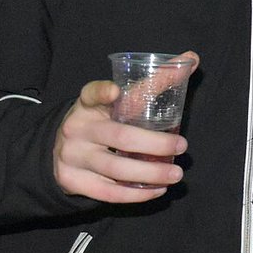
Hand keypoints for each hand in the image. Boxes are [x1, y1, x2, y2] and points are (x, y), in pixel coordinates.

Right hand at [52, 51, 197, 201]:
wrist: (60, 151)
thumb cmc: (102, 121)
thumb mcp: (119, 102)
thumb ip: (154, 83)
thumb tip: (192, 58)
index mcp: (88, 105)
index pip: (91, 94)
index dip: (102, 92)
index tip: (116, 92)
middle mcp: (77, 129)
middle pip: (119, 137)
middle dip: (154, 144)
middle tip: (181, 147)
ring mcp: (72, 157)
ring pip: (115, 169)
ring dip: (150, 174)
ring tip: (176, 174)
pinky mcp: (73, 181)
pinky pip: (107, 192)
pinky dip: (135, 194)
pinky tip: (157, 190)